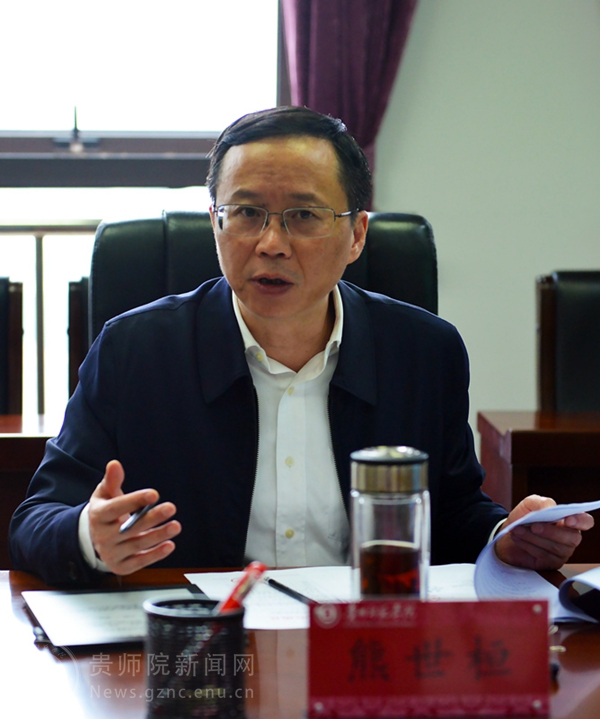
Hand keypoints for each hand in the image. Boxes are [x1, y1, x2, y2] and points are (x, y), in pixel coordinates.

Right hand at [88, 460, 180, 574]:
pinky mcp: (121, 566)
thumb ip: (112, 480)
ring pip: (137, 545)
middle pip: (129, 528)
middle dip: (152, 518)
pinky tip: (169, 545)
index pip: (116, 508)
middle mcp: (102, 537)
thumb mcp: (105, 494)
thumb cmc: (106, 510)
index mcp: (98, 516)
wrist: (95, 537)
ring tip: (176, 526)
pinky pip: (139, 562)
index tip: (154, 494)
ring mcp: (111, 553)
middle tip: (171, 508)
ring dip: (158, 535)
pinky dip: (155, 555)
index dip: (135, 501)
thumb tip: (114, 464)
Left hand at [494, 494, 593, 569]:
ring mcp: (562, 552)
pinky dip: (528, 545)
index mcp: (569, 520)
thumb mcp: (530, 504)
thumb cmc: (523, 517)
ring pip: (555, 548)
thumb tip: (551, 507)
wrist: (508, 532)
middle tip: (533, 526)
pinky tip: (517, 538)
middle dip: (551, 532)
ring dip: (533, 538)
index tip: (567, 520)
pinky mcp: (550, 563)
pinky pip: (543, 556)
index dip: (580, 521)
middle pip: (572, 538)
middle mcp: (569, 537)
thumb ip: (542, 503)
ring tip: (517, 530)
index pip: (585, 522)